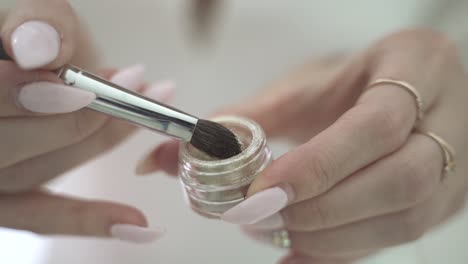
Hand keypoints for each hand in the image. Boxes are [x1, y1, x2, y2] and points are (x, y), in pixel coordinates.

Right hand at [0, 0, 173, 241]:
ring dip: (101, 141)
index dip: (35, 96)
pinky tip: (140, 223)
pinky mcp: (9, 199)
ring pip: (38, 173)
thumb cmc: (33, 39)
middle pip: (14, 145)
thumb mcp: (34, 18)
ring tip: (147, 110)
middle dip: (83, 116)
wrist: (32, 59)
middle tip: (135, 86)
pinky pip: (42, 217)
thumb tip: (39, 51)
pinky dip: (90, 219)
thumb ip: (36, 23)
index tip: (87, 87)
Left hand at [139, 29, 467, 261]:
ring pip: (404, 218)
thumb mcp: (304, 88)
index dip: (319, 164)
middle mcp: (450, 117)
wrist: (408, 90)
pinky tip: (297, 255)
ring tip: (276, 232)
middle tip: (261, 216)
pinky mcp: (446, 201)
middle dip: (323, 208)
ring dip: (332, 235)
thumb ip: (242, 119)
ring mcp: (456, 166)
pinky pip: (397, 238)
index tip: (262, 190)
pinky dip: (343, 252)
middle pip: (399, 179)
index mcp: (419, 65)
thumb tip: (170, 156)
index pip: (376, 124)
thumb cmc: (354, 79)